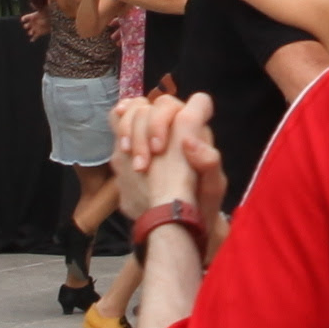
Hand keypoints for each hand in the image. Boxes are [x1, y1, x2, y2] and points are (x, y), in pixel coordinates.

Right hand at [106, 85, 221, 229]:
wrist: (176, 223)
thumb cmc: (199, 205)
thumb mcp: (211, 191)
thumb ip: (209, 165)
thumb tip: (189, 141)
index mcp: (199, 133)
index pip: (199, 104)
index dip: (182, 115)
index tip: (161, 146)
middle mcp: (178, 127)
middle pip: (161, 105)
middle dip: (148, 128)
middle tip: (144, 163)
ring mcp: (155, 132)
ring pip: (140, 109)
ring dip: (130, 129)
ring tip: (129, 155)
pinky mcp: (135, 141)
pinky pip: (123, 118)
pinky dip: (119, 121)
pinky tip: (118, 135)